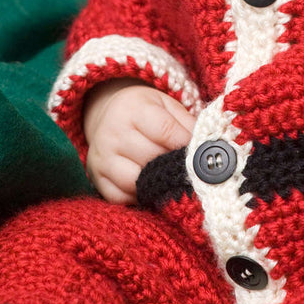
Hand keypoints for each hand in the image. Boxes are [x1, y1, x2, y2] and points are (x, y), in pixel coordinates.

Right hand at [82, 81, 195, 203]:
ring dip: (157, 184)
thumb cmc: (145, 111)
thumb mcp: (167, 106)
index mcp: (133, 109)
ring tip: (171, 180)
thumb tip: (207, 147)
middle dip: (174, 165)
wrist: (108, 114)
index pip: (164, 130)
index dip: (185, 144)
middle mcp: (112, 132)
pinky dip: (139, 197)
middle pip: (151, 157)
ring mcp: (101, 157)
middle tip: (190, 170)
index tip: (199, 153)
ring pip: (135, 181)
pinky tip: (151, 188)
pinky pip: (120, 197)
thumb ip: (187, 124)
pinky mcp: (96, 178)